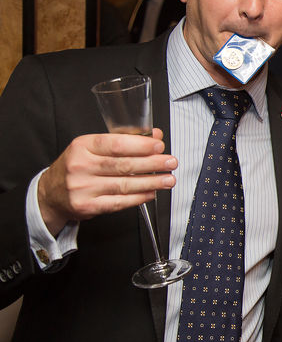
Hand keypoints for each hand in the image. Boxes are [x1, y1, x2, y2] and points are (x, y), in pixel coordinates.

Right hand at [37, 129, 176, 234]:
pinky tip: (151, 193)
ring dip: (151, 182)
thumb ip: (124, 140)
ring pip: (124, 185)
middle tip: (170, 162)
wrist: (50, 193)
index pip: (116, 144)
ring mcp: (83, 188)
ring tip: (168, 179)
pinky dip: (138, 198)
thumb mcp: (93, 147)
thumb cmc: (76, 166)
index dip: (140, 145)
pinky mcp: (87, 206)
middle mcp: (81, 166)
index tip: (159, 145)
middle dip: (152, 163)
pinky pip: (118, 202)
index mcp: (83, 146)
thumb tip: (155, 135)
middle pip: (123, 165)